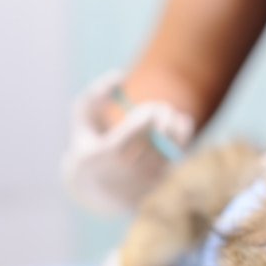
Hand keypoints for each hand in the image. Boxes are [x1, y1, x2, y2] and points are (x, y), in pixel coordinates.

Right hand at [61, 70, 193, 213]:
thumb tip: (119, 75)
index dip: (150, 114)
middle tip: (165, 108)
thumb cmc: (89, 144)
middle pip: (158, 138)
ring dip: (179, 130)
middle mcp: (125, 172)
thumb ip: (96, 93)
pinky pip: (176, 162)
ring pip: (171, 151)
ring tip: (177, 118)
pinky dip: (181, 145)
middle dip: (165, 117)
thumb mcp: (83, 117)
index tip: (152, 107)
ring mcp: (143, 183)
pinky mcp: (157, 188)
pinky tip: (179, 132)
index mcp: (104, 155)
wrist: (95, 191)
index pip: (138, 129)